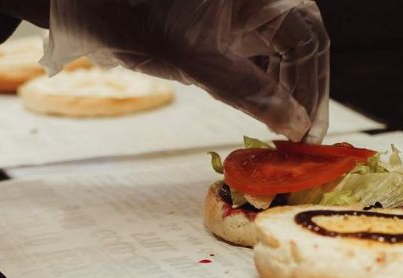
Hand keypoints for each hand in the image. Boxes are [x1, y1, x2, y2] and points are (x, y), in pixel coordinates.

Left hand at [43, 0, 329, 141]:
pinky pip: (259, 56)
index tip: (309, 132)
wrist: (88, 1)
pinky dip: (264, 85)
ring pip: (283, 54)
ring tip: (283, 132)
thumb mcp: (197, 60)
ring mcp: (244, 10)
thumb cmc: (138, 15)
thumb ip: (251, 93)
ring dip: (286, 92)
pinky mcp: (227, 25)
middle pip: (302, 47)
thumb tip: (294, 125)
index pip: (309, 41)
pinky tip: (263, 112)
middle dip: (304, 93)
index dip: (314, 90)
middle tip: (301, 139)